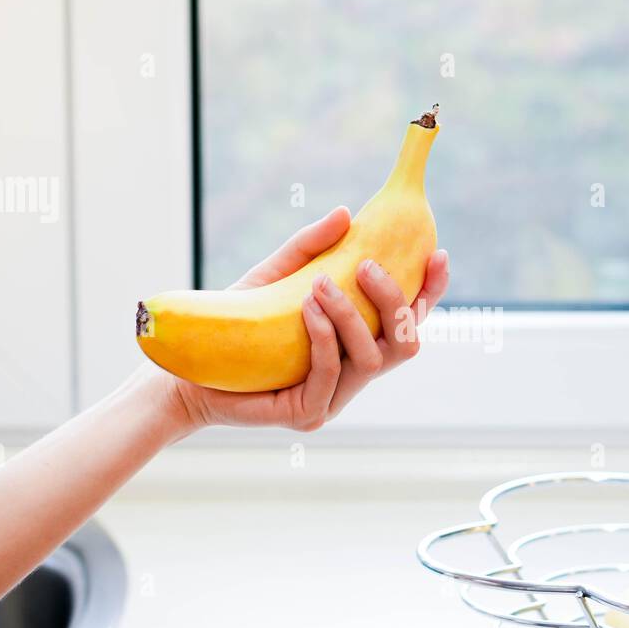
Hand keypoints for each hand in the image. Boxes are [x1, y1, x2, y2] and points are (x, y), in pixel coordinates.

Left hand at [153, 206, 448, 433]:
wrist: (192, 362)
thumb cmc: (238, 320)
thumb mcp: (277, 274)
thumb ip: (311, 248)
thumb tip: (346, 214)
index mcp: (358, 343)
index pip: (408, 320)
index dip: (430, 292)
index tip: (437, 254)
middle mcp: (354, 374)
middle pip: (406, 343)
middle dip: (395, 302)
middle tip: (367, 266)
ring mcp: (335, 399)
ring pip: (373, 359)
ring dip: (351, 316)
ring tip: (319, 286)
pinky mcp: (309, 413)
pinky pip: (333, 372)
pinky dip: (326, 337)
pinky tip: (308, 310)